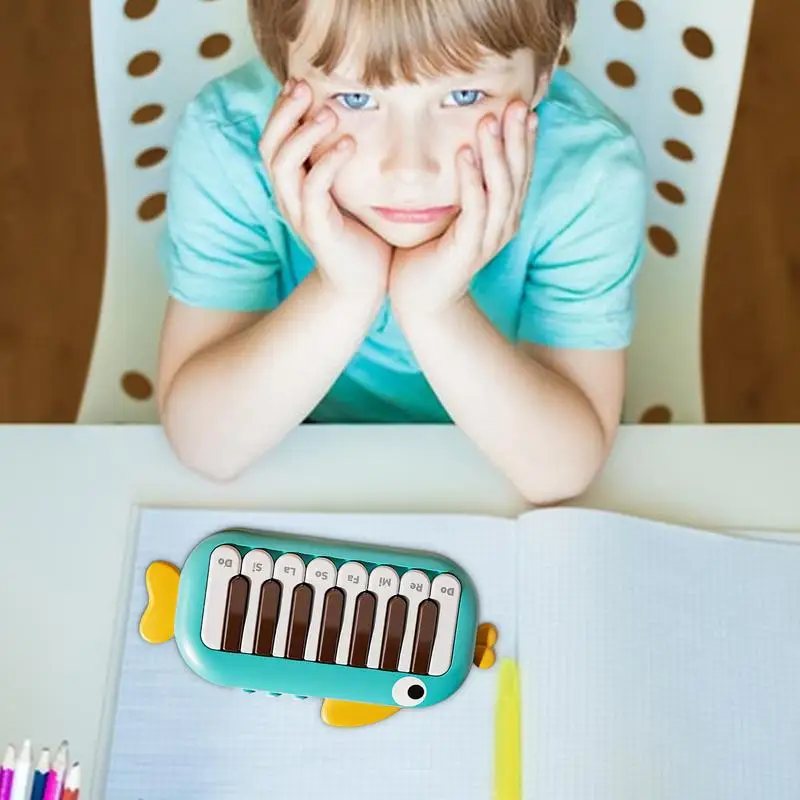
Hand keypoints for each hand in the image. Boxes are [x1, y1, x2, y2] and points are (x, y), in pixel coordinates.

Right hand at [260, 79, 390, 300]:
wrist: (363, 283)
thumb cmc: (359, 234)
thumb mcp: (346, 190)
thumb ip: (339, 160)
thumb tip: (355, 118)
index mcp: (292, 186)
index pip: (274, 138)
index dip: (281, 109)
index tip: (300, 80)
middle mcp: (289, 197)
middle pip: (269, 147)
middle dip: (284, 113)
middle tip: (305, 85)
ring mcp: (300, 214)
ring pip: (284, 166)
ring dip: (304, 135)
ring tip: (330, 112)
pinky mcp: (318, 230)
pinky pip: (313, 192)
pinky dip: (328, 165)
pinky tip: (349, 145)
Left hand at [389, 101, 537, 317]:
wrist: (421, 300)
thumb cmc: (431, 253)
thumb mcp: (453, 213)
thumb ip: (463, 186)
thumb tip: (460, 144)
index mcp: (502, 214)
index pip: (520, 171)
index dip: (525, 139)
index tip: (525, 106)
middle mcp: (502, 224)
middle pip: (517, 175)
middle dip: (518, 138)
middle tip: (518, 103)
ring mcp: (488, 238)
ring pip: (500, 189)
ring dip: (496, 153)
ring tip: (489, 120)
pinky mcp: (468, 250)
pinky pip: (474, 210)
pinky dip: (471, 181)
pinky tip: (465, 154)